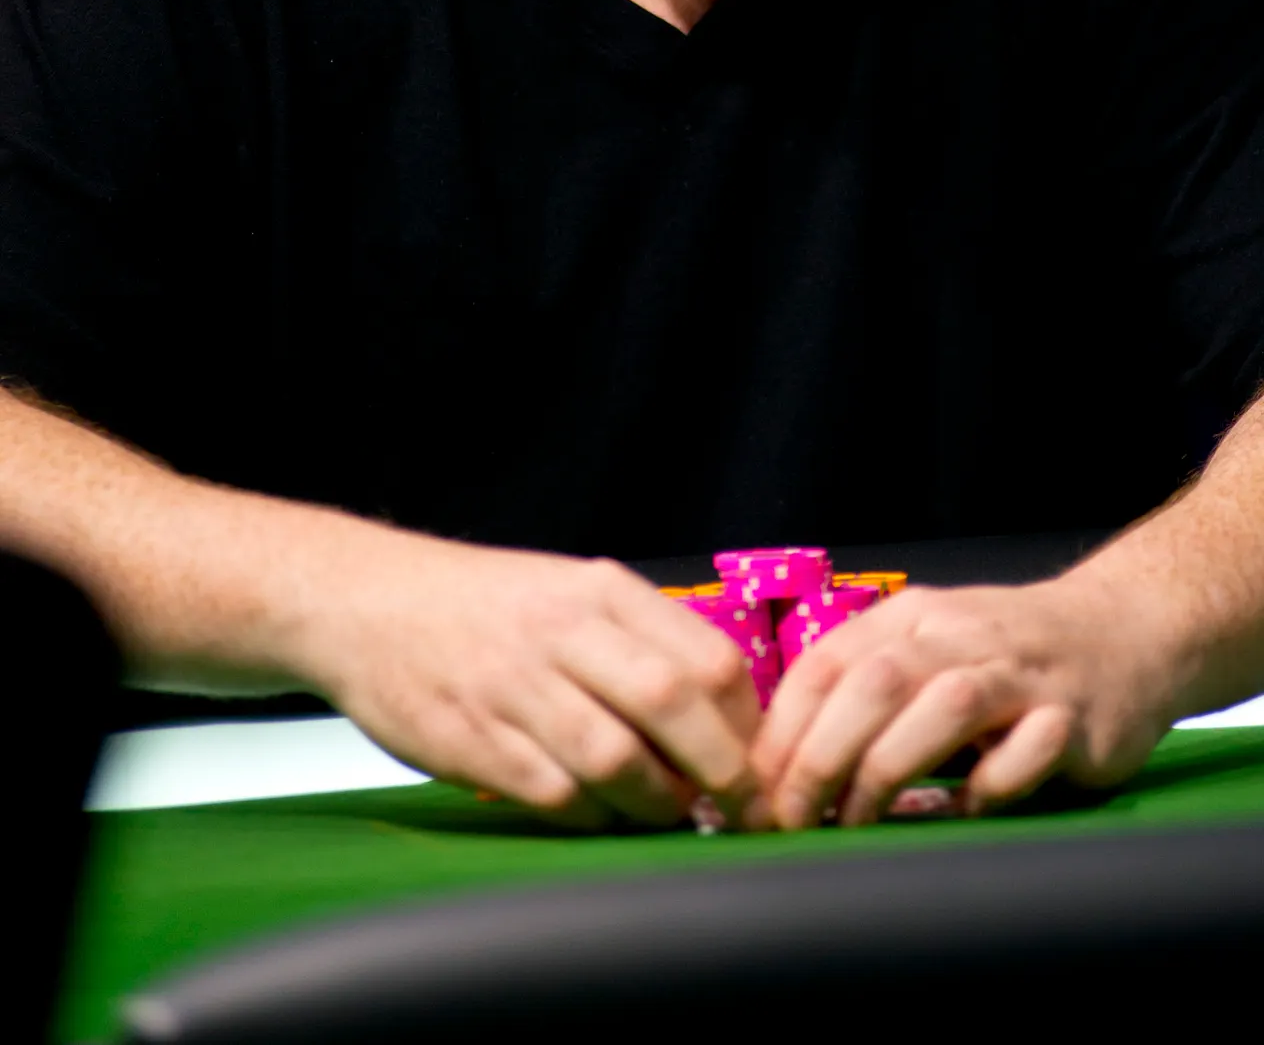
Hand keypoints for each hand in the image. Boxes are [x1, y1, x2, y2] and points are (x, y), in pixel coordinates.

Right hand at [294, 526, 763, 831]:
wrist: (362, 603)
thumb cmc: (481, 609)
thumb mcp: (567, 592)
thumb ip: (636, 644)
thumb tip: (720, 718)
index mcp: (600, 590)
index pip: (707, 657)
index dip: (746, 723)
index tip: (759, 762)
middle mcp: (564, 631)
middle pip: (673, 705)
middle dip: (721, 771)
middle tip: (741, 811)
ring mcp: (515, 686)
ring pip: (617, 760)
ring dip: (655, 802)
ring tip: (665, 813)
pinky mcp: (473, 740)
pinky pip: (555, 795)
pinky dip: (590, 816)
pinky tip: (595, 812)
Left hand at [751, 577, 1174, 828]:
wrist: (1126, 629)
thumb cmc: (1006, 657)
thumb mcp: (930, 651)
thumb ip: (867, 693)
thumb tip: (781, 771)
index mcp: (915, 619)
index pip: (829, 663)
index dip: (784, 730)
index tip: (757, 792)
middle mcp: (962, 637)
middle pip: (876, 682)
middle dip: (822, 755)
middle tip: (797, 819)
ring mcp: (1021, 674)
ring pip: (944, 704)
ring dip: (890, 767)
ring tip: (861, 821)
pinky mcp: (1075, 715)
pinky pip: (1028, 748)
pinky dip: (990, 784)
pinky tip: (967, 811)